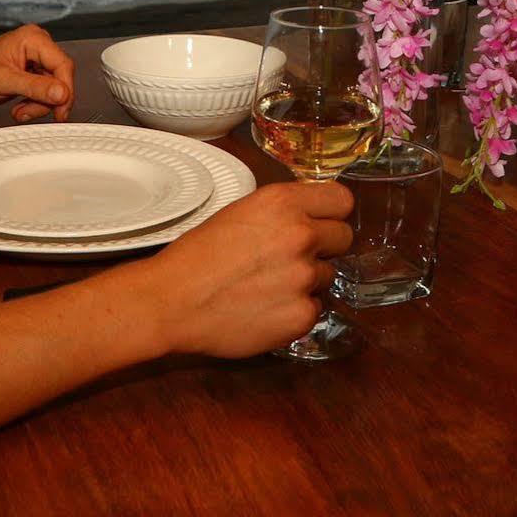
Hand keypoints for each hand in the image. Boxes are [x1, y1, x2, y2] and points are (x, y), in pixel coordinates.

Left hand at [0, 24, 74, 122]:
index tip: (60, 110)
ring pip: (54, 88)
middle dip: (47, 100)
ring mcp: (35, 59)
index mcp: (33, 39)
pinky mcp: (32, 73)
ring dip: (39, 105)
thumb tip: (62, 93)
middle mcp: (37, 46)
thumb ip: (35, 87)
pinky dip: (35, 104)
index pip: (63, 65)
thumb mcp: (3, 81)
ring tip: (19, 112)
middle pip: (60, 78)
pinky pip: (45, 92)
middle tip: (29, 113)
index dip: (65, 90)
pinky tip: (20, 108)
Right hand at [131, 182, 354, 358]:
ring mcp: (304, 278)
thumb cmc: (197, 255)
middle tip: (292, 258)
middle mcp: (301, 235)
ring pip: (327, 276)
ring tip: (268, 286)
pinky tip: (265, 309)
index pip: (342, 200)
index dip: (331, 213)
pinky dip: (295, 311)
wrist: (172, 301)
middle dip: (324, 247)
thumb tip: (311, 218)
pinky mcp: (302, 316)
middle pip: (344, 237)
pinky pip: (314, 309)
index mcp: (283, 202)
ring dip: (306, 281)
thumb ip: (282, 212)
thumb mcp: (241, 212)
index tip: (321, 223)